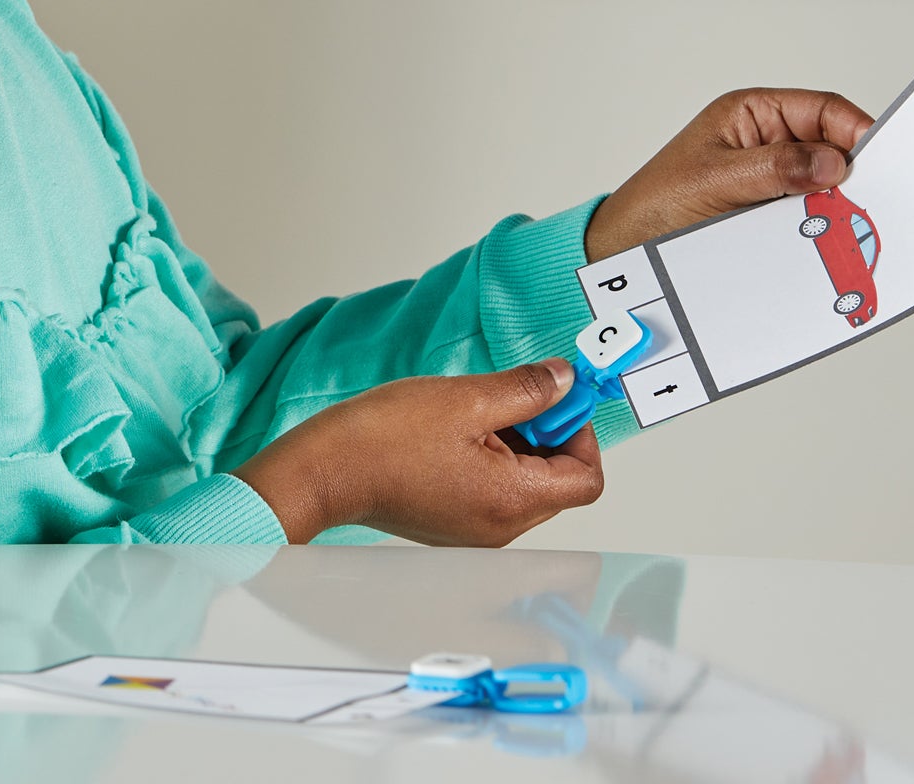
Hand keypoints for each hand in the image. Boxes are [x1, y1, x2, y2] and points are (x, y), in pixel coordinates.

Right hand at [232, 362, 604, 545]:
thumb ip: (526, 390)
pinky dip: (489, 456)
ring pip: (524, 483)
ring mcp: (477, 532)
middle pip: (557, 481)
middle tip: (507, 393)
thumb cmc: (386, 437)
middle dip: (545, 431)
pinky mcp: (454, 523)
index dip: (579, 430)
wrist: (326, 469)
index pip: (586, 478)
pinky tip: (452, 431)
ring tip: (468, 411)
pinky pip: (494, 489)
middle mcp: (503, 528)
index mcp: (513, 501)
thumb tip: (565, 381)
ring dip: (514, 441)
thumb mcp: (467, 398)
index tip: (555, 395)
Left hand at [586, 87, 874, 262]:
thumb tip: (832, 162)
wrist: (628, 247)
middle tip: (876, 204)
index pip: (824, 111)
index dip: (857, 131)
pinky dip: (825, 231)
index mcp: (754, 115)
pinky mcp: (774, 214)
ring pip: (828, 189)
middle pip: (834, 151)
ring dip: (840, 208)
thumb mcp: (715, 179)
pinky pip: (813, 218)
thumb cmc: (658, 200)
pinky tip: (831, 248)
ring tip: (852, 231)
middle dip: (855, 176)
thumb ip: (774, 168)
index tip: (882, 161)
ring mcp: (774, 180)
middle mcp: (769, 142)